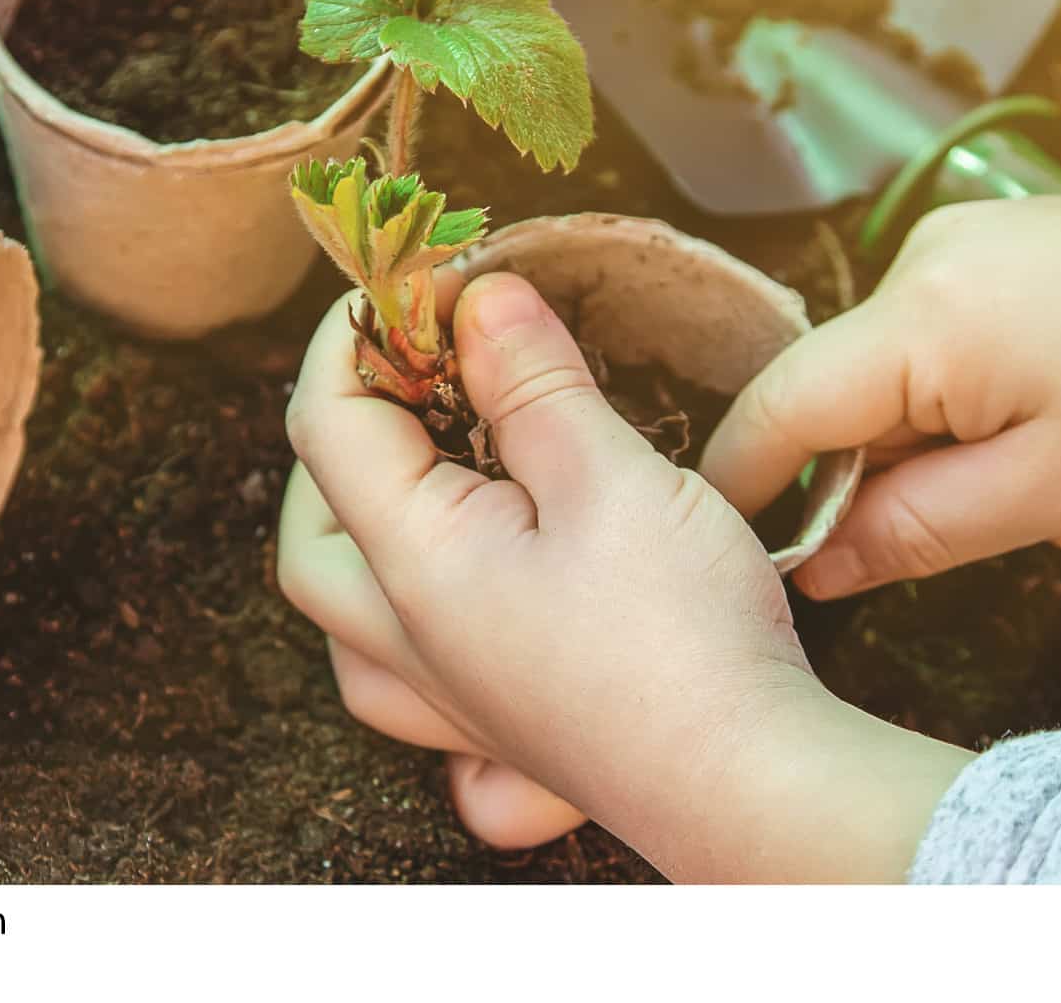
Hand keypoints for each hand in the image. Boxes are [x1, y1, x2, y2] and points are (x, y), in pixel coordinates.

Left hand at [280, 268, 971, 879]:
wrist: (750, 785)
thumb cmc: (681, 637)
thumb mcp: (609, 477)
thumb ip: (531, 382)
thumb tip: (477, 299)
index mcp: (412, 564)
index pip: (328, 421)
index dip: (363, 331)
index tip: (426, 276)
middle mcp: (405, 640)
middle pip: (310, 528)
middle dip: (340, 431)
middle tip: (410, 371)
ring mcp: (445, 697)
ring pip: (341, 615)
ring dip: (352, 531)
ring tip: (418, 470)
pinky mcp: (494, 729)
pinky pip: (399, 682)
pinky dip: (397, 625)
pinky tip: (453, 595)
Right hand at [704, 196, 1060, 600]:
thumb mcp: (1053, 493)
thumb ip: (915, 530)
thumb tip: (814, 569)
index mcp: (923, 319)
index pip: (782, 406)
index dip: (742, 481)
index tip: (724, 547)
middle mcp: (917, 261)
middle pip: (836, 391)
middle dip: (870, 472)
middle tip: (963, 526)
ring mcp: (952, 240)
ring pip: (886, 370)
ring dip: (924, 438)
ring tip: (1029, 475)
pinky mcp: (987, 241)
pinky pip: (930, 336)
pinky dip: (957, 396)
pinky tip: (1038, 419)